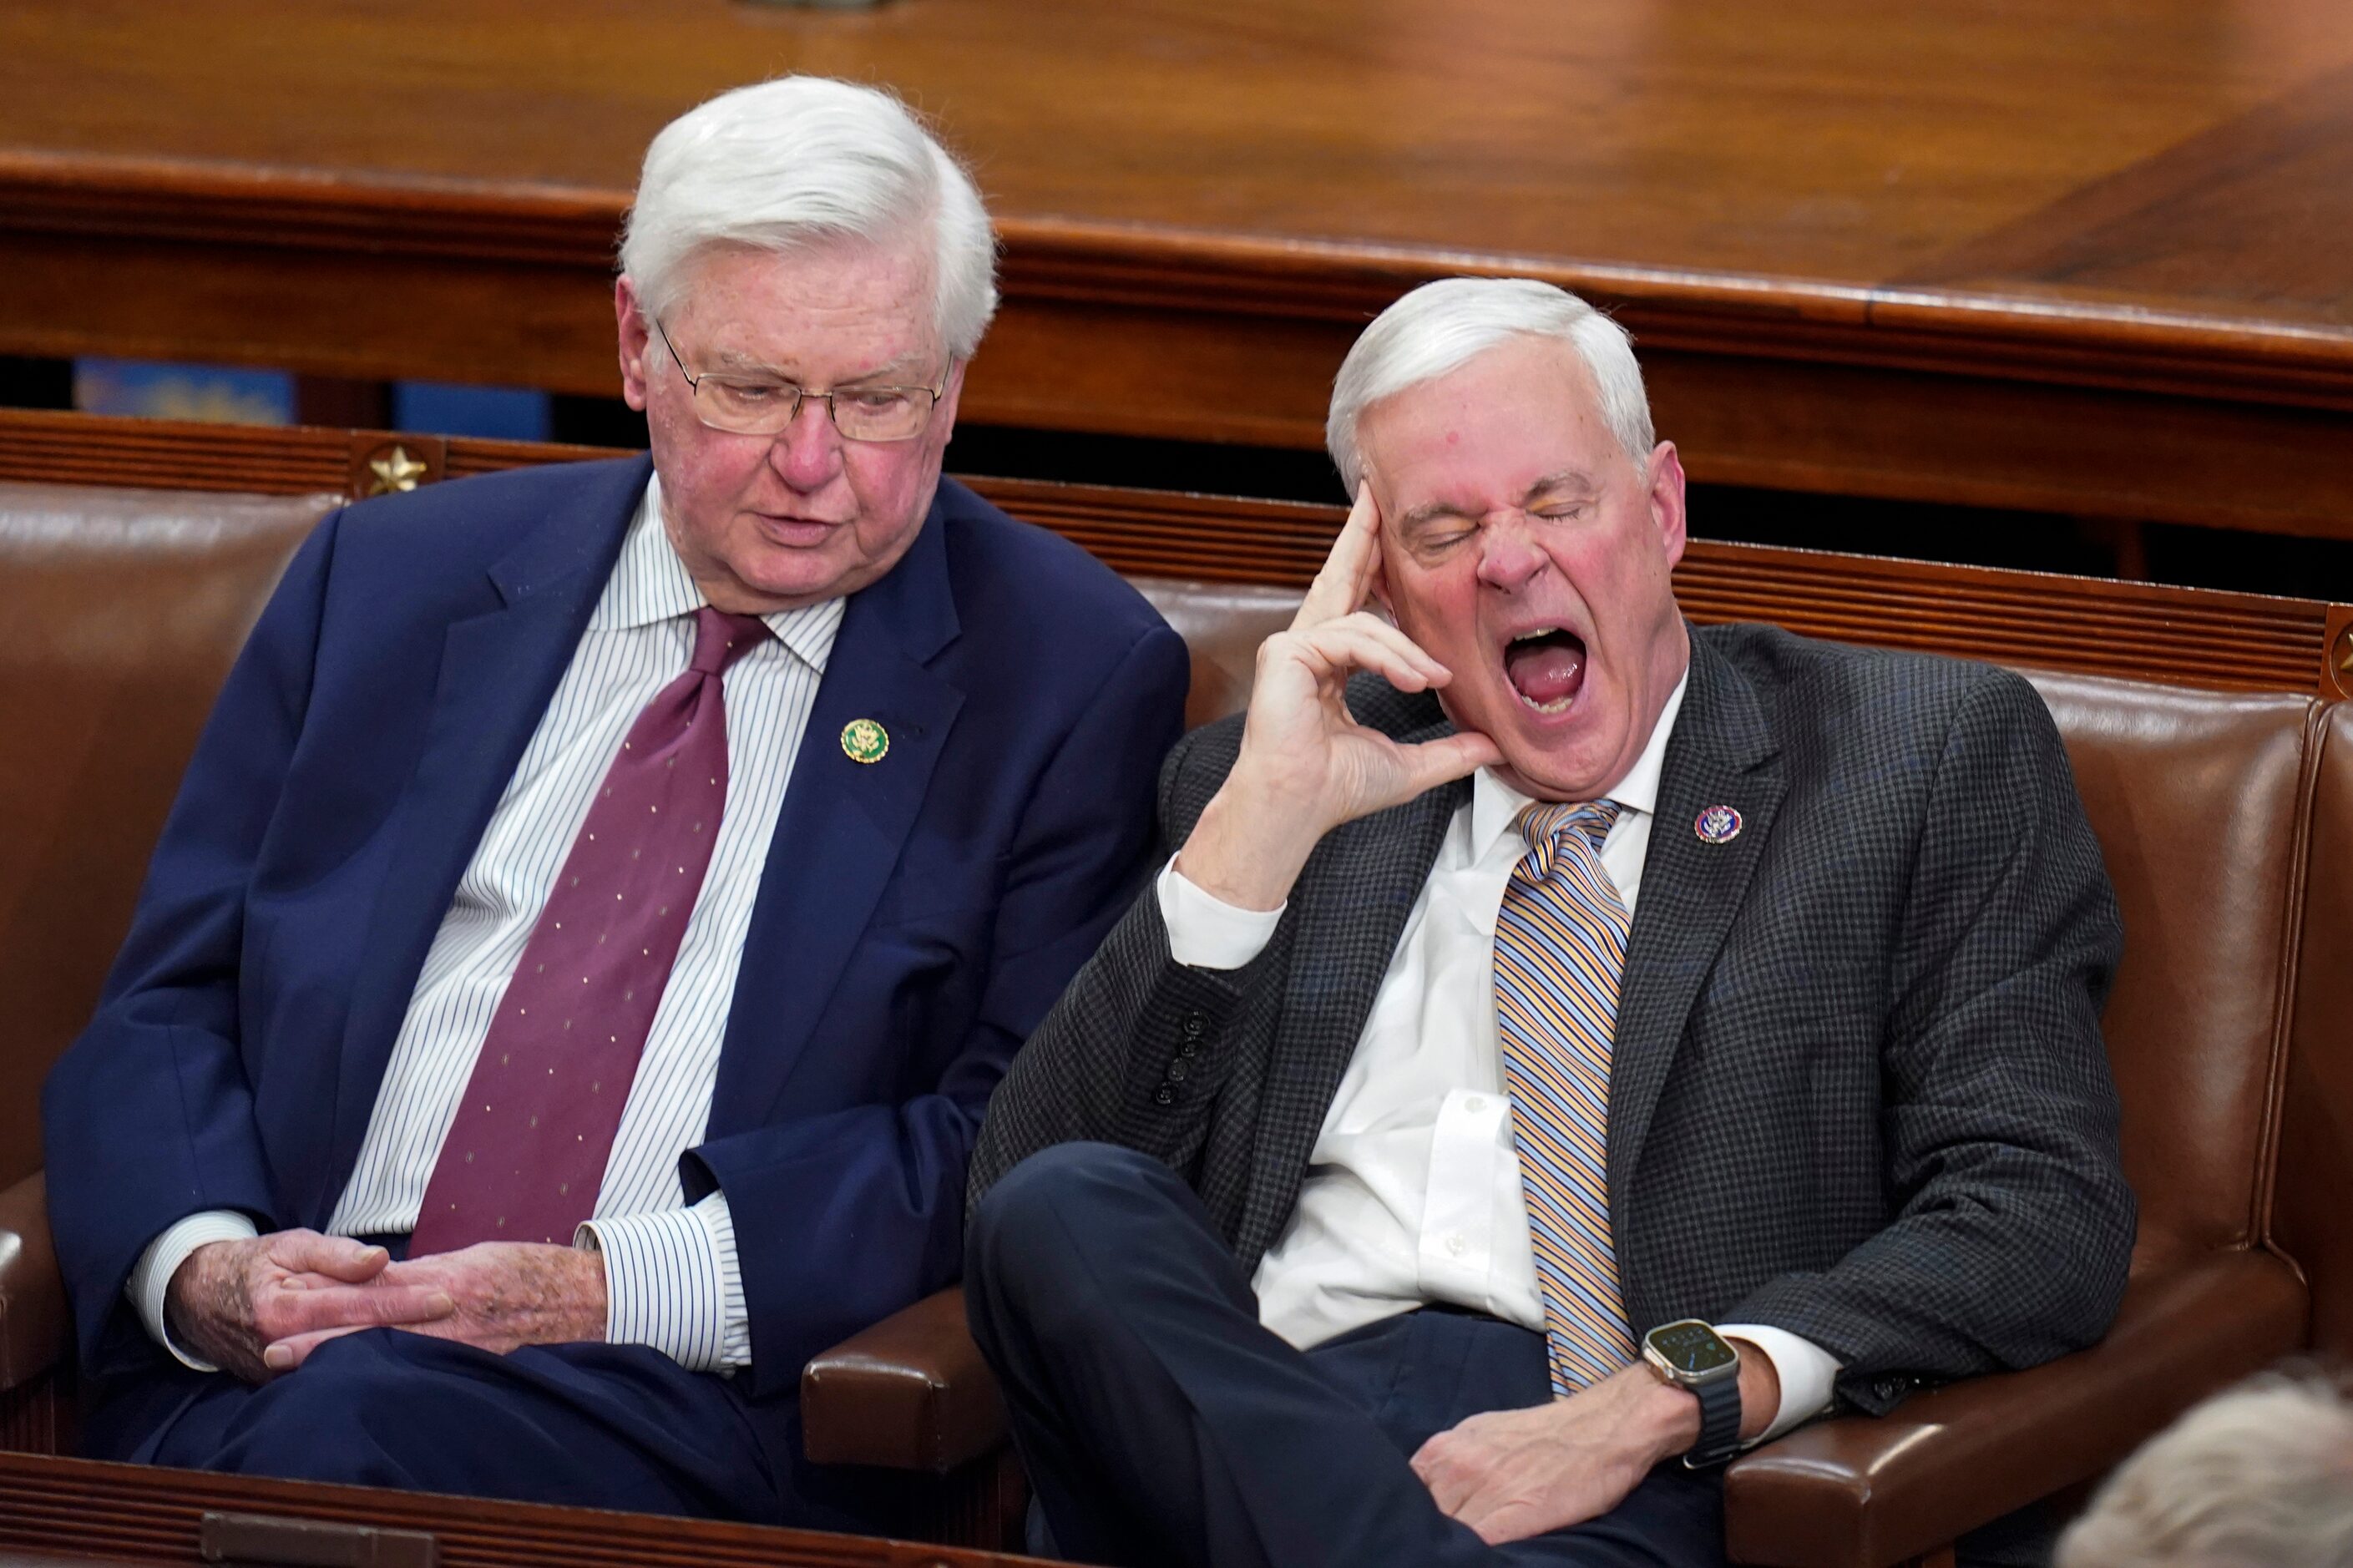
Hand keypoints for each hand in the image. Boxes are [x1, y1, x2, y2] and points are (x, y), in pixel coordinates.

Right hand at [165, 1230, 455, 1383]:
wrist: (199, 1299)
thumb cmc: (254, 1264)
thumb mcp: (290, 1245)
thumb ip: (335, 1254)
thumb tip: (379, 1260)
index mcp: (285, 1310)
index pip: (357, 1307)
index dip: (403, 1302)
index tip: (444, 1296)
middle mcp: (283, 1348)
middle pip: (359, 1340)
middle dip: (411, 1330)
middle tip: (458, 1320)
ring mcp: (281, 1372)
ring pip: (348, 1362)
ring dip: (394, 1352)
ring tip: (443, 1340)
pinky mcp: (282, 1383)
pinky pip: (331, 1372)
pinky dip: (367, 1364)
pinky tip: (404, 1356)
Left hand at [262, 1241, 605, 1369]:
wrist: (590, 1296)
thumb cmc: (530, 1272)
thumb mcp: (475, 1260)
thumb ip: (427, 1274)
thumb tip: (379, 1280)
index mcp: (449, 1283)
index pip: (378, 1293)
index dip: (331, 1303)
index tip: (289, 1311)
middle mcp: (453, 1319)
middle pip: (376, 1332)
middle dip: (323, 1344)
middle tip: (273, 1355)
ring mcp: (466, 1350)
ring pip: (395, 1358)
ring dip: (347, 1365)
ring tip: (299, 1373)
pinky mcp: (480, 1369)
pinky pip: (427, 1377)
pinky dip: (392, 1383)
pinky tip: (364, 1392)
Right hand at [1176, 483, 1502, 909]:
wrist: (1298, 809)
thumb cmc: (1336, 790)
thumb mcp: (1411, 766)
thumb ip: (1451, 751)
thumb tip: (1495, 746)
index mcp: (1330, 663)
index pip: (1356, 603)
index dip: (1373, 564)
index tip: (1386, 529)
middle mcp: (1308, 646)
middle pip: (1342, 577)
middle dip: (1363, 534)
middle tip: (1378, 491)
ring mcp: (1293, 647)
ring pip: (1365, 622)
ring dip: (1409, 651)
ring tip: (1433, 680)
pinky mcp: (1287, 653)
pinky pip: (1352, 639)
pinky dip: (1388, 658)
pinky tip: (1413, 681)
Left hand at [1410, 1364, 1694, 1544]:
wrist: (1602, 1428)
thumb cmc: (1543, 1434)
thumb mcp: (1480, 1435)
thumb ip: (1448, 1463)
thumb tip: (1423, 1493)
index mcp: (1445, 1449)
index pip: (1405, 1494)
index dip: (1408, 1516)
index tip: (1410, 1529)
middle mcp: (1457, 1465)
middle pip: (1421, 1515)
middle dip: (1425, 1531)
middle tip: (1429, 1543)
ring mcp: (1484, 1490)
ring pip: (1445, 1532)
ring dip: (1446, 1541)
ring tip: (1450, 1551)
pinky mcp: (1516, 1516)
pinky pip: (1477, 1546)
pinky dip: (1473, 1553)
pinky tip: (1477, 1554)